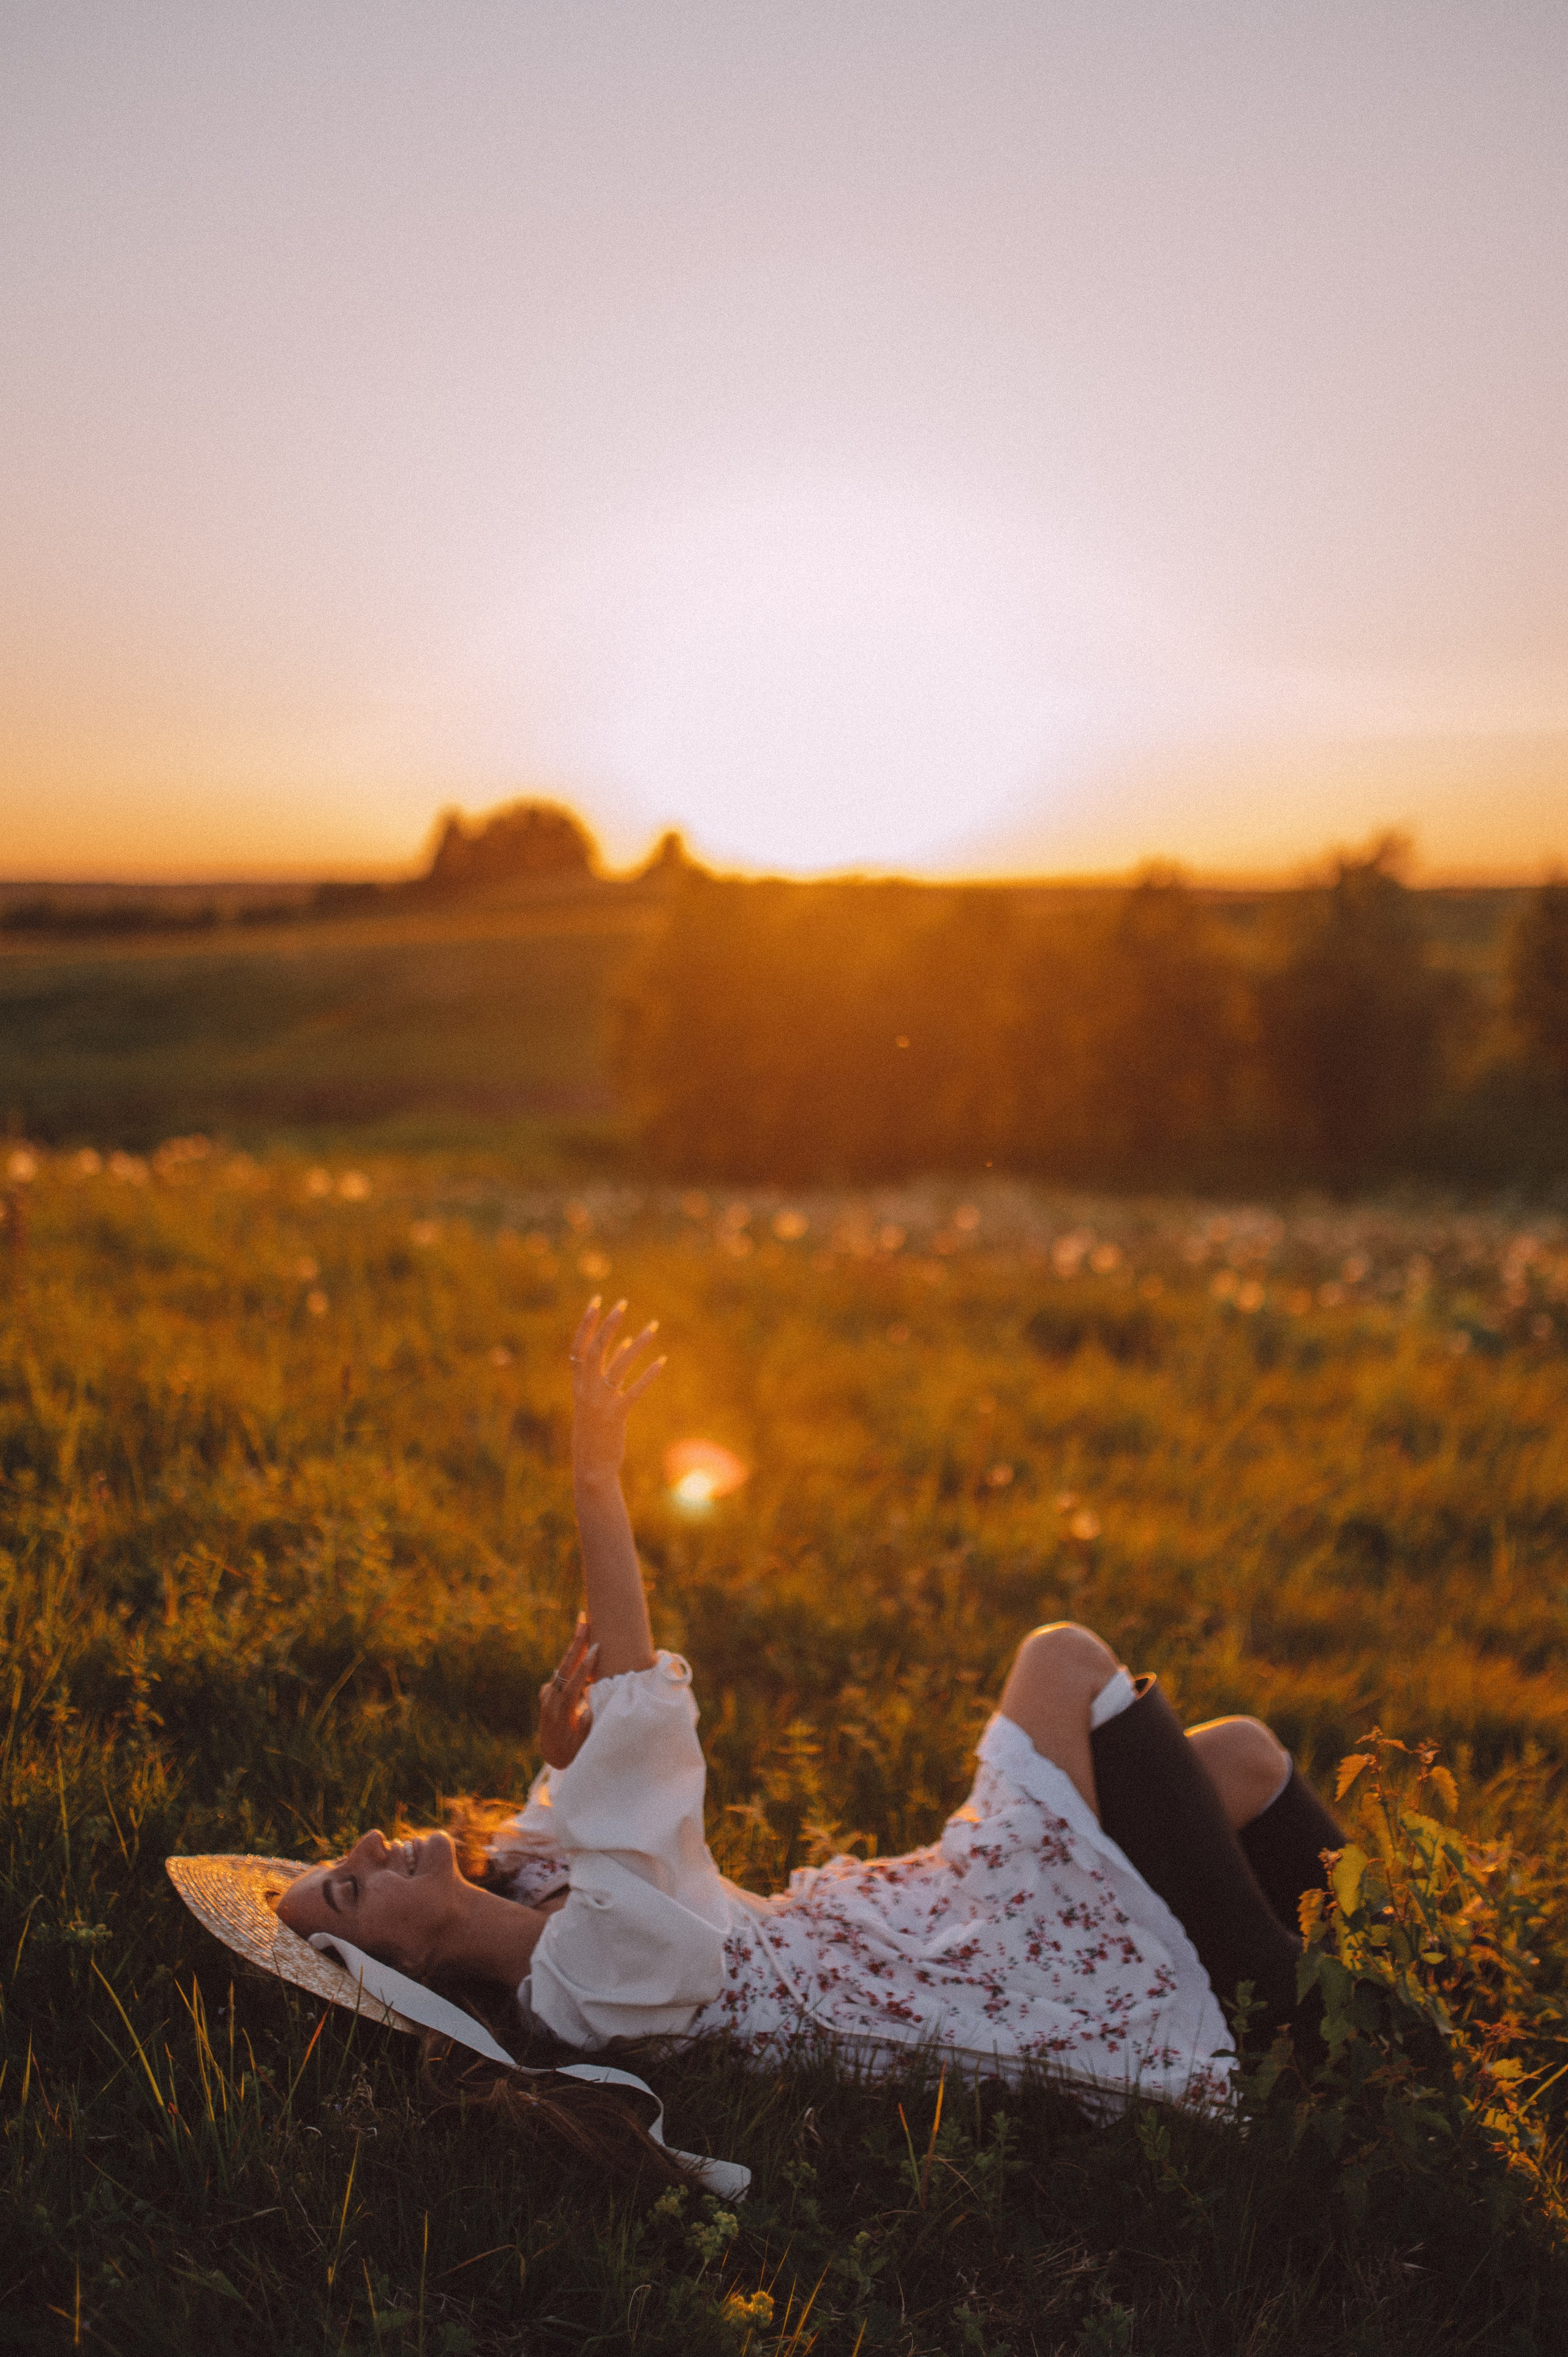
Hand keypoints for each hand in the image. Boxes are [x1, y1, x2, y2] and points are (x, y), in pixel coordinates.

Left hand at [538, 1612, 598, 1767]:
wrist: (551, 1752)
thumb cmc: (573, 1747)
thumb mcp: (583, 1739)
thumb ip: (588, 1720)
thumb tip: (594, 1699)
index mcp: (562, 1709)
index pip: (575, 1682)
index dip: (586, 1665)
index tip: (596, 1647)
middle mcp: (551, 1698)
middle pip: (564, 1666)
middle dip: (576, 1642)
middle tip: (583, 1620)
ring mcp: (547, 1694)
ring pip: (562, 1666)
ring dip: (574, 1647)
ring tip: (583, 1624)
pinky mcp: (546, 1692)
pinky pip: (561, 1673)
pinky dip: (571, 1660)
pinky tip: (581, 1645)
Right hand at [569, 1295, 664, 1487]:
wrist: (591, 1466)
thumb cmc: (594, 1430)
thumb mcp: (593, 1399)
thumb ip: (606, 1372)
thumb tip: (625, 1343)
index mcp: (578, 1385)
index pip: (578, 1347)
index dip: (586, 1323)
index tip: (597, 1300)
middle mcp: (586, 1390)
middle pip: (596, 1349)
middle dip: (609, 1324)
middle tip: (623, 1302)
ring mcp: (600, 1402)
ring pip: (619, 1365)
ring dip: (638, 1344)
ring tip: (654, 1325)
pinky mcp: (616, 1415)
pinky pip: (634, 1390)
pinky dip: (648, 1375)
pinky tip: (662, 1361)